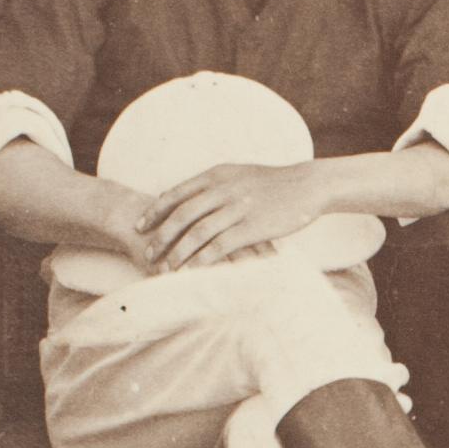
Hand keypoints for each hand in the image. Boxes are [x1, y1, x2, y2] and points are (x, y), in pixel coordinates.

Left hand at [140, 159, 330, 269]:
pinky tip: (192, 273)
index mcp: (216, 175)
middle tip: (148, 253)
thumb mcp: (240, 174)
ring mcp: (237, 208)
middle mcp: (222, 189)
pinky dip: (202, 261)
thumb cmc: (275, 183)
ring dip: (178, 253)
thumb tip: (193, 196)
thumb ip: (216, 184)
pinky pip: (219, 247)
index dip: (155, 211)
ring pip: (197, 233)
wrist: (308, 185)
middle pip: (181, 215)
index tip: (140, 226)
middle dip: (161, 236)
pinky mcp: (251, 227)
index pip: (176, 193)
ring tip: (165, 269)